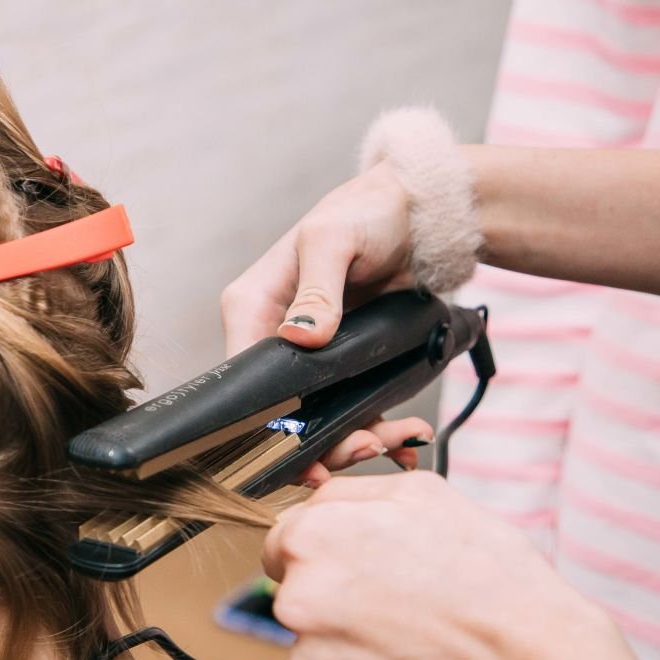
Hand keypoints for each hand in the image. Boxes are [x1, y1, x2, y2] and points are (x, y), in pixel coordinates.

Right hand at [221, 163, 429, 485]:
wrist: (418, 214)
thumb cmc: (367, 212)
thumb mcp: (334, 239)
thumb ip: (316, 289)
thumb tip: (299, 336)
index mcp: (253, 307)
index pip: (241, 378)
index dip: (266, 422)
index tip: (302, 446)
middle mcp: (273, 337)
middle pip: (281, 413)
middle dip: (323, 440)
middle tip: (367, 447)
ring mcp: (308, 358)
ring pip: (318, 420)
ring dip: (356, 441)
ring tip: (399, 441)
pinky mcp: (342, 367)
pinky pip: (350, 411)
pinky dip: (378, 431)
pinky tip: (405, 442)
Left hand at [262, 471, 618, 659]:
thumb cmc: (487, 574)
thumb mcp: (423, 495)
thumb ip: (351, 493)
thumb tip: (317, 504)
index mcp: (312, 540)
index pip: (283, 541)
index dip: (322, 547)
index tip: (355, 559)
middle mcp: (298, 601)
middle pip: (298, 594)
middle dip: (335, 593)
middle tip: (396, 595)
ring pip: (317, 643)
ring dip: (350, 639)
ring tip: (412, 631)